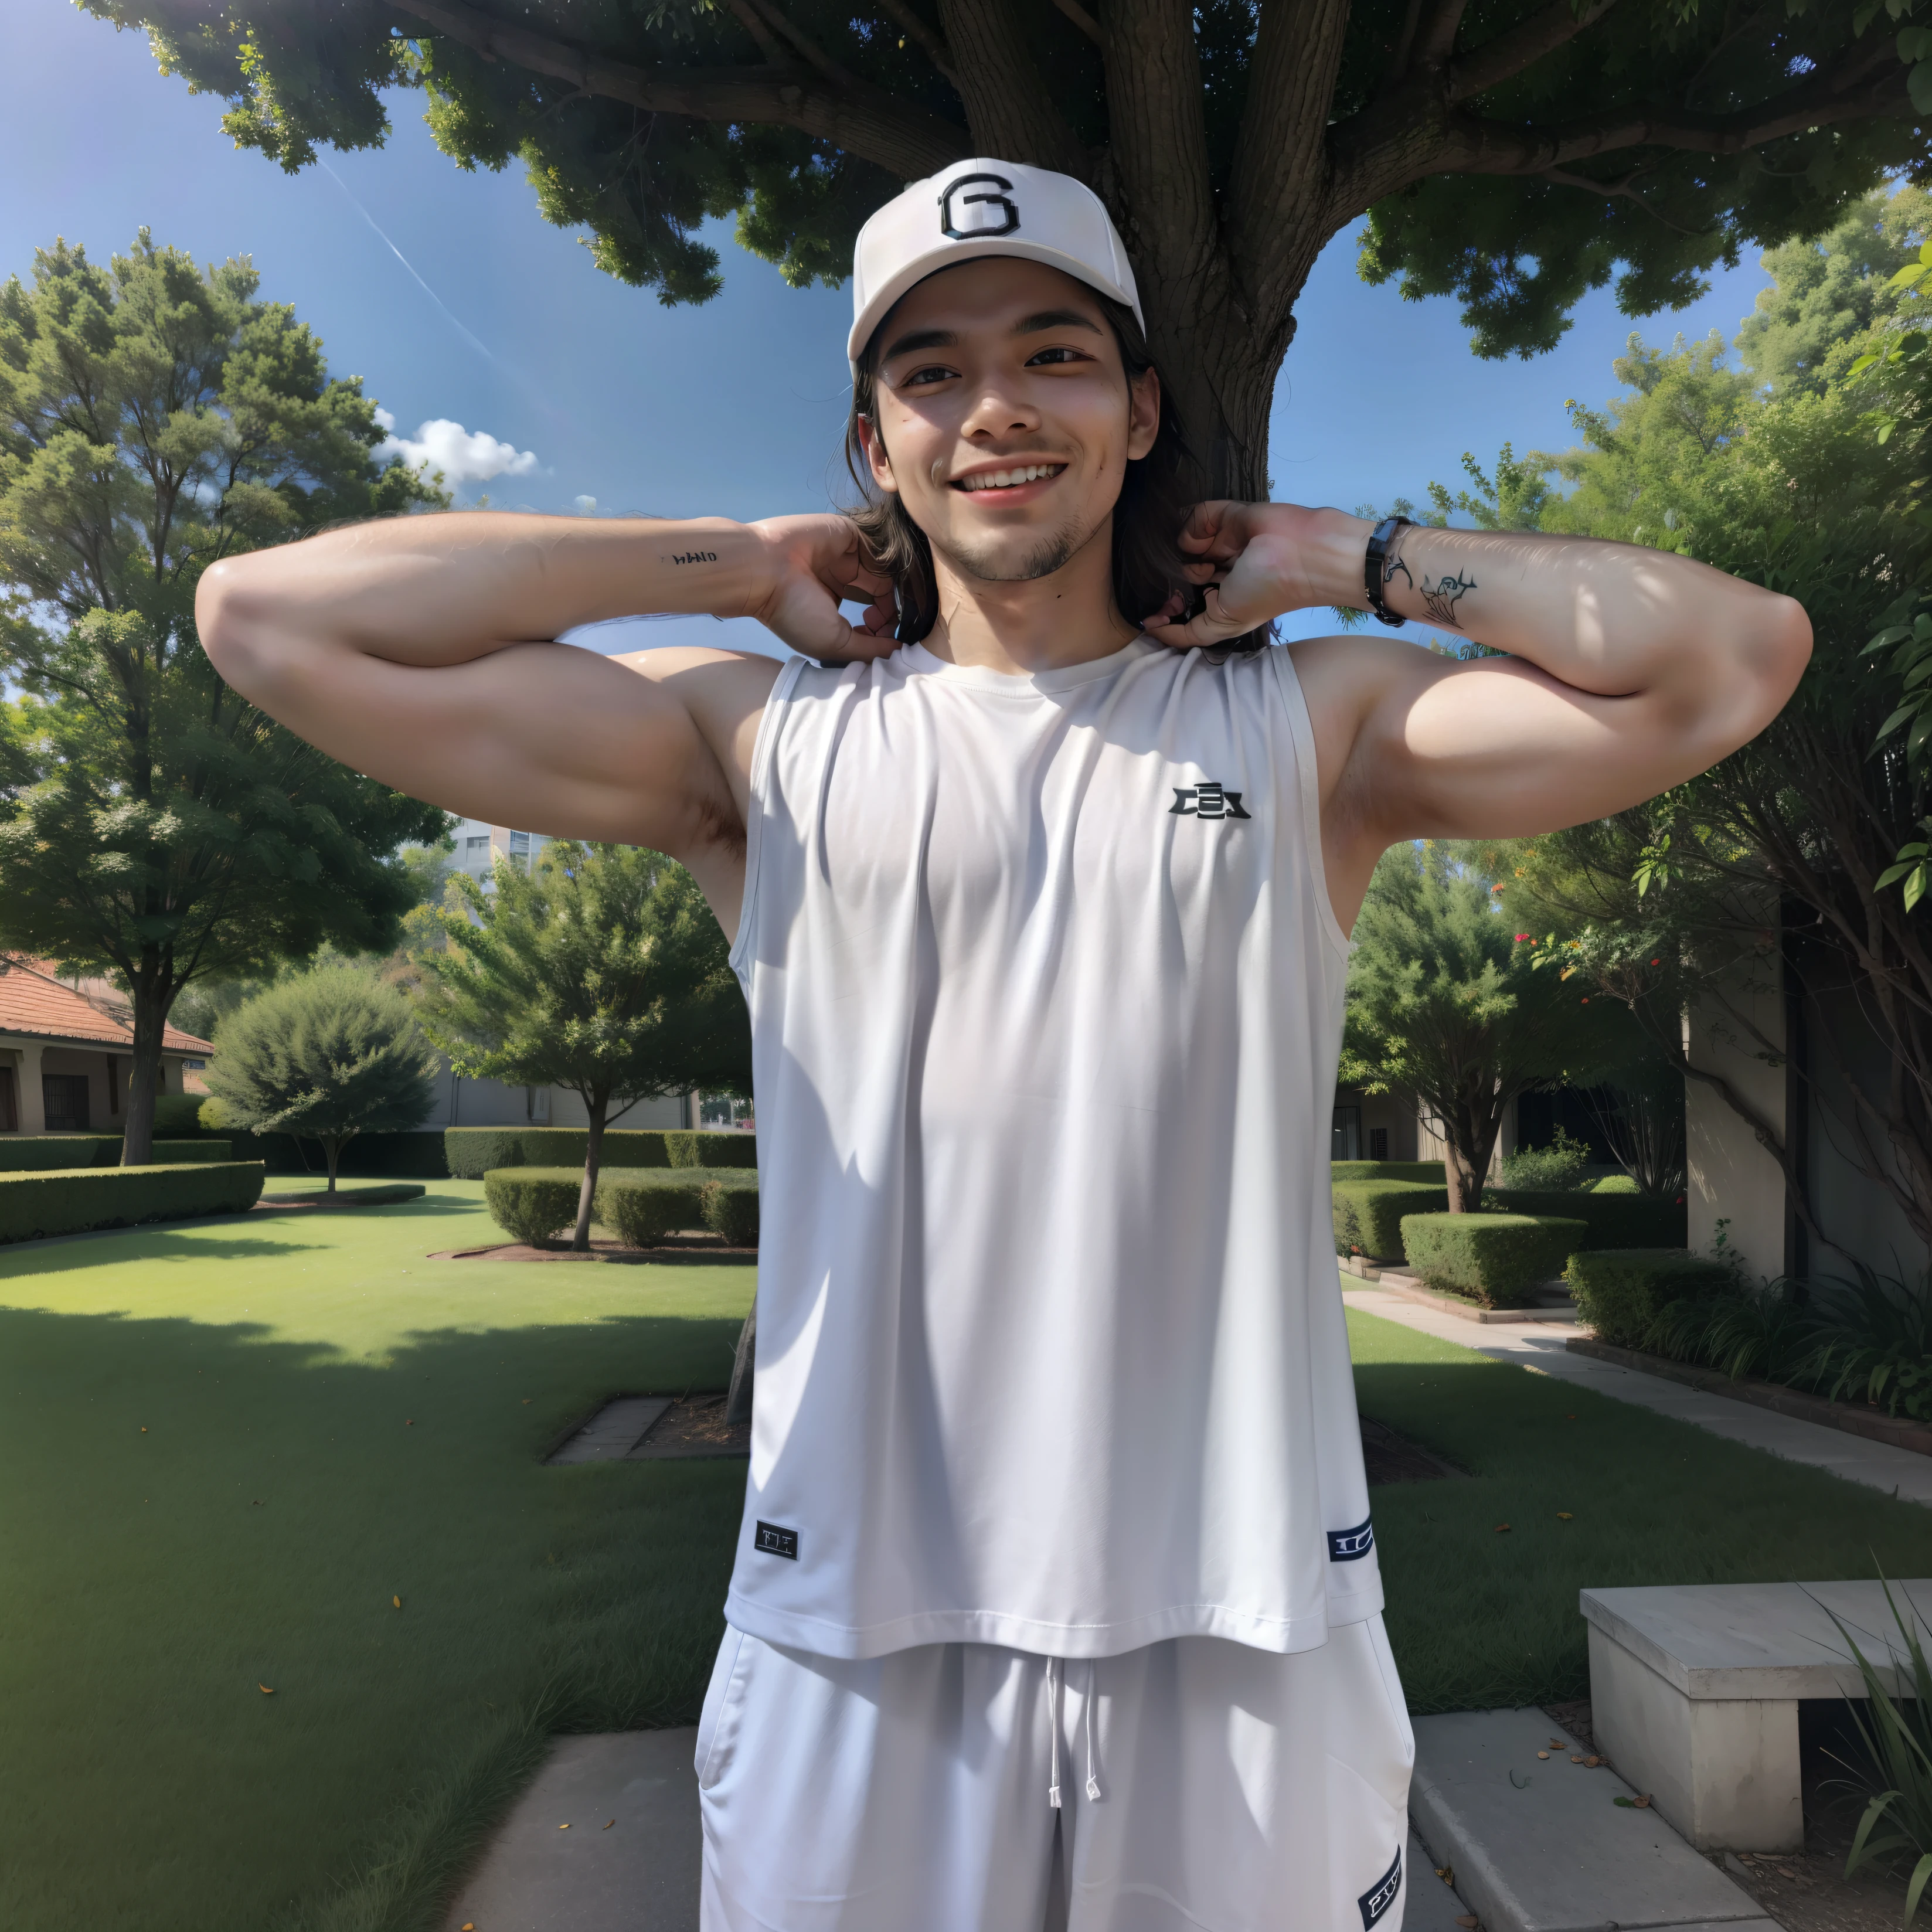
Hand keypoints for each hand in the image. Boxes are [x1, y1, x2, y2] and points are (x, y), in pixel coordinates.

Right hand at [746, 514, 898, 661]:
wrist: (763, 572)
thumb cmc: (793, 612)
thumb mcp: (835, 643)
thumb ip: (870, 648)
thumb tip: (901, 649)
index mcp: (833, 602)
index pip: (874, 612)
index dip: (884, 625)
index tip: (878, 632)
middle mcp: (842, 577)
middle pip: (883, 591)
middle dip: (890, 608)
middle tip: (882, 618)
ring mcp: (845, 554)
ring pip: (885, 569)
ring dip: (892, 586)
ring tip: (885, 600)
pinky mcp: (849, 533)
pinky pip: (880, 546)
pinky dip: (887, 562)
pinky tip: (881, 576)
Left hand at [1141, 502, 1355, 650]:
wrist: (1300, 554)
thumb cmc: (1265, 592)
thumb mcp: (1223, 625)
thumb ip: (1186, 632)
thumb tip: (1150, 627)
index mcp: (1222, 597)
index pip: (1183, 600)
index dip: (1167, 607)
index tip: (1159, 612)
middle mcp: (1219, 569)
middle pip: (1176, 572)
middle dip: (1171, 582)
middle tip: (1176, 589)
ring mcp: (1220, 541)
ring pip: (1182, 545)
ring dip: (1185, 556)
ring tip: (1205, 565)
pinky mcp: (1224, 514)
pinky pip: (1194, 518)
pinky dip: (1192, 529)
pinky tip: (1206, 542)